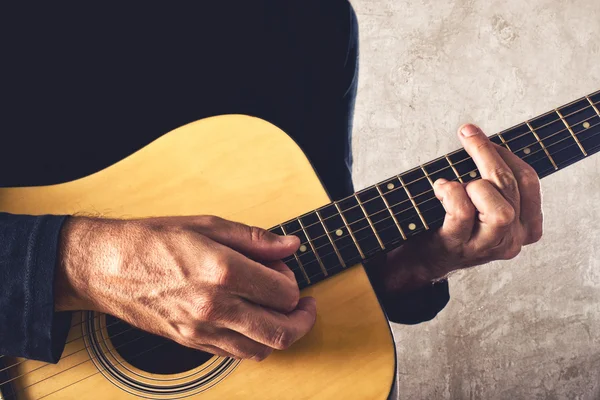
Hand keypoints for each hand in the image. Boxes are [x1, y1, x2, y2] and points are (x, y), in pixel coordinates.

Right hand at [55, 215, 315, 360]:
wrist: (106, 267)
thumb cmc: (152, 240)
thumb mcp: (208, 225)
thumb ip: (255, 239)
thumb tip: (290, 245)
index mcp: (224, 272)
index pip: (284, 292)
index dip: (293, 280)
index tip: (285, 269)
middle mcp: (216, 307)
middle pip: (281, 330)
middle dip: (302, 318)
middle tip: (305, 305)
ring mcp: (202, 330)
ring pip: (261, 349)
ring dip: (281, 334)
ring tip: (282, 314)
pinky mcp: (191, 343)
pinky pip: (236, 354)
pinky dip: (254, 342)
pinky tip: (253, 323)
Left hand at [379, 123, 542, 291]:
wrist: (421, 258)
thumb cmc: (450, 223)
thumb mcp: (480, 203)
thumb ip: (490, 179)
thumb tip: (478, 135)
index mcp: (525, 226)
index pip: (529, 181)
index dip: (506, 153)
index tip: (484, 138)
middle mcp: (511, 240)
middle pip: (511, 187)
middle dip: (487, 154)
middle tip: (467, 134)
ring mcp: (486, 247)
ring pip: (498, 209)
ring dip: (473, 185)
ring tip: (452, 185)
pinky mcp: (459, 247)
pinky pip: (463, 213)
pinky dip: (451, 193)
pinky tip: (440, 189)